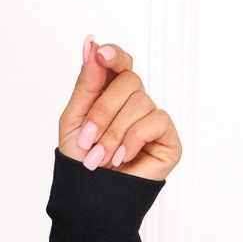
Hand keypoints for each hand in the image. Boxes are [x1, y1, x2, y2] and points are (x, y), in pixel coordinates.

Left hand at [58, 37, 181, 180]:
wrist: (89, 195)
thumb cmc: (81, 159)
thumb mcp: (74, 119)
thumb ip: (86, 84)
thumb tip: (91, 46)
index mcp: (111, 93)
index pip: (120, 63)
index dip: (114, 55)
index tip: (101, 53)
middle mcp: (134, 101)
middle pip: (129, 81)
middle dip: (103, 111)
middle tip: (87, 141)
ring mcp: (152, 118)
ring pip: (140, 103)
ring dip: (113, 133)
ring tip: (100, 158)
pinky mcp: (168, 137)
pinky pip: (155, 121)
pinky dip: (133, 140)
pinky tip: (121, 158)